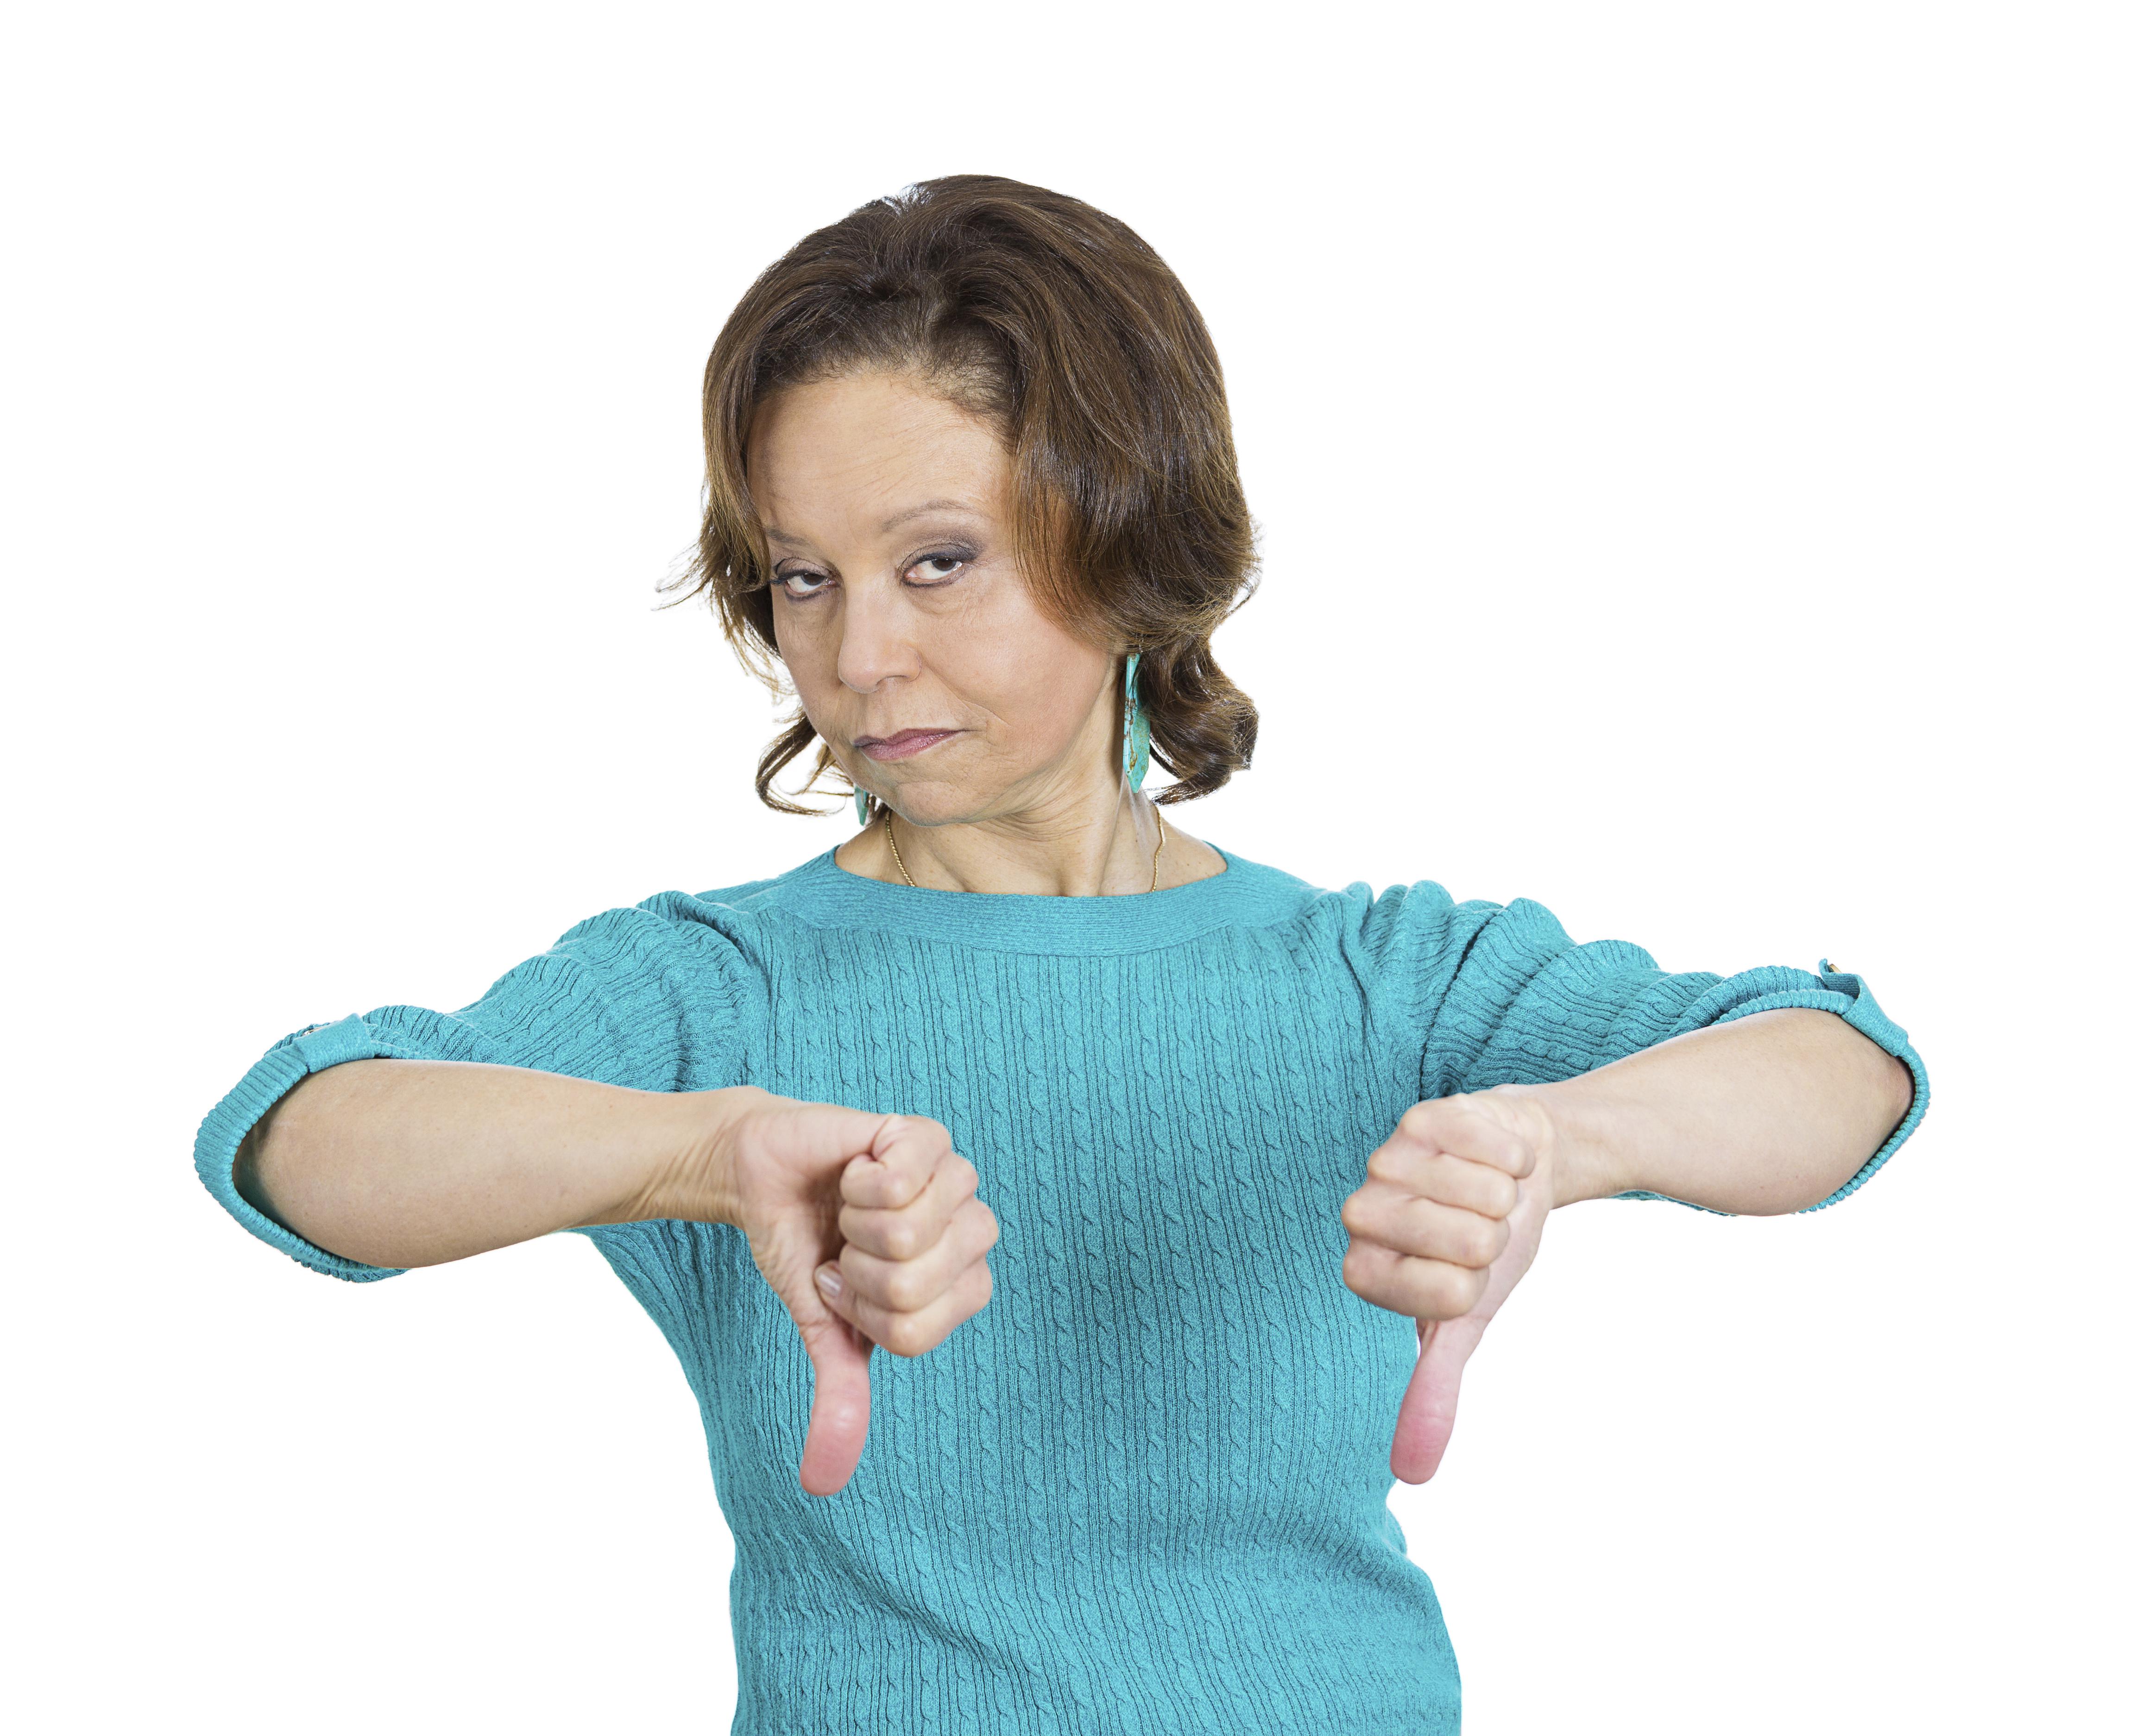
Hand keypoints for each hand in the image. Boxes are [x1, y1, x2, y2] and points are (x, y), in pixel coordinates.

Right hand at [699, 1090, 998, 1497]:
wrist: (763, 1177)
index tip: (845, 1288)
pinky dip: (860, 1183)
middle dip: (857, 1272)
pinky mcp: (925, 1136)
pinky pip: (901, 1179)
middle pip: (917, 1283)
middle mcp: (970, 1230)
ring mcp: (955, 1179)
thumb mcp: (825, 1328)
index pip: (922, 1329)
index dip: (866, 1314)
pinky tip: (858, 1169)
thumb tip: (822, 1483)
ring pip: (908, 1232)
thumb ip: (840, 1395)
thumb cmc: (806, 1247)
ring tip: (850, 1209)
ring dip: (855, 1226)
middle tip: (846, 1246)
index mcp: (959, 1283)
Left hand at [1341, 1087, 1555, 1483]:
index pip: (1444, 1296)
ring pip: (1484, 1193)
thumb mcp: (1463, 1321)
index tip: (1464, 1272)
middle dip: (1494, 1239)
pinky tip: (1493, 1154)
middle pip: (1468, 1243)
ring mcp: (1389, 1157)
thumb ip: (1432, 1390)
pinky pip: (1496, 1148)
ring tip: (1486, 1189)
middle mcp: (1362, 1211)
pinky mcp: (1424, 1114)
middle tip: (1479, 1225)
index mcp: (1364, 1269)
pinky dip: (1515, 1157)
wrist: (1514, 1168)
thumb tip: (1411, 1475)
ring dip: (1505, 1195)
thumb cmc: (1482, 1248)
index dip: (1476, 1286)